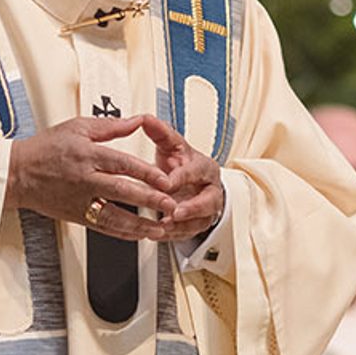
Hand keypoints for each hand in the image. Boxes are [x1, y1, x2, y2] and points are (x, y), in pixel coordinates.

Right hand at [6, 114, 170, 239]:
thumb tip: (137, 121)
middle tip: (170, 205)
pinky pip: (103, 227)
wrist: (17, 173)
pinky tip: (140, 235)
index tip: (166, 180)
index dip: (146, 173)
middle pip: (122, 190)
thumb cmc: (45, 149)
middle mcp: (84, 179)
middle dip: (149, 199)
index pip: (122, 163)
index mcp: (87, 154)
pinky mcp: (76, 216)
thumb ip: (110, 126)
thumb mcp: (77, 127)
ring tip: (160, 227)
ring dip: (140, 224)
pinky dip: (123, 233)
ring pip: (114, 215)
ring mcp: (80, 200)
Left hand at [139, 117, 224, 241]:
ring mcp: (206, 210)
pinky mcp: (198, 225)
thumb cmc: (181, 164)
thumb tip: (145, 119)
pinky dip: (174, 235)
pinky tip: (159, 234)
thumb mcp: (171, 146)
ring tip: (164, 227)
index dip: (183, 177)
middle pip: (209, 201)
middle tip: (175, 212)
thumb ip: (159, 133)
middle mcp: (211, 190)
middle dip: (192, 208)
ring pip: (200, 221)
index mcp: (205, 168)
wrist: (190, 182)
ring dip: (182, 226)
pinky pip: (189, 234)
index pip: (197, 171)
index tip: (167, 182)